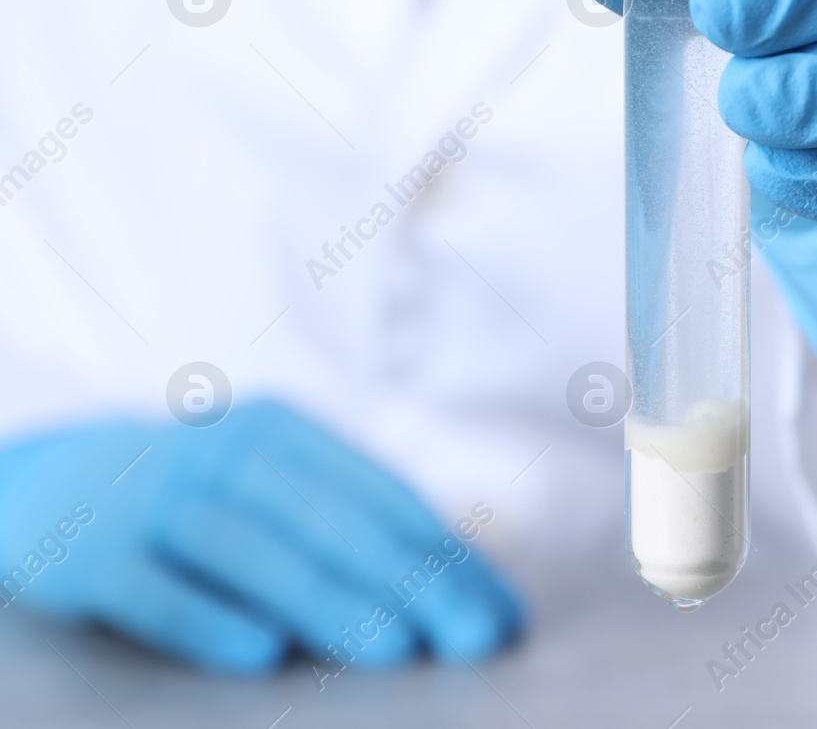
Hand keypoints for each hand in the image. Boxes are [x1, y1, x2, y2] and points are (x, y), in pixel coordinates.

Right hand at [0, 401, 521, 672]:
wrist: (48, 477)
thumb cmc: (197, 494)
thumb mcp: (269, 482)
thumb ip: (353, 522)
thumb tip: (465, 583)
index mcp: (283, 431)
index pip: (382, 498)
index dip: (446, 557)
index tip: (498, 614)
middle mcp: (223, 453)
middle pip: (330, 520)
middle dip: (409, 582)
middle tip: (466, 638)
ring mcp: (156, 500)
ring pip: (254, 552)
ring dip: (329, 601)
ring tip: (393, 649)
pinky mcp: (93, 555)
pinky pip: (157, 592)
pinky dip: (210, 621)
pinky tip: (262, 654)